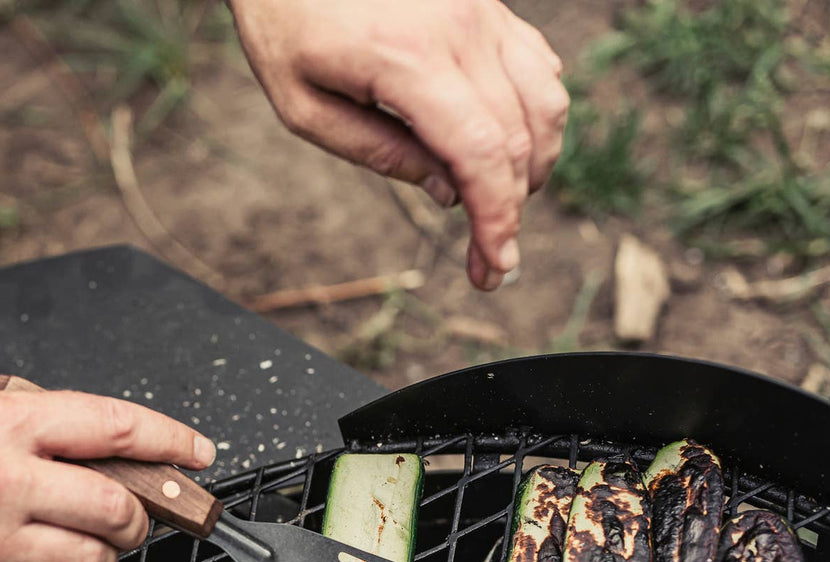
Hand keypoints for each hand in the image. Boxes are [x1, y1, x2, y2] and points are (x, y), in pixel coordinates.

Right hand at [0, 388, 216, 561]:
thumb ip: (28, 425)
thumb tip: (97, 445)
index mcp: (3, 425)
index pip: (114, 426)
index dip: (169, 440)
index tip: (194, 453)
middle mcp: (2, 482)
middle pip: (116, 507)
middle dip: (141, 516)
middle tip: (135, 516)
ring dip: (103, 555)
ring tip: (85, 543)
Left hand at [230, 0, 567, 290]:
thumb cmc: (284, 21)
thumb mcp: (303, 106)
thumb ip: (378, 152)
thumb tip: (448, 193)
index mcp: (407, 58)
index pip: (479, 153)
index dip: (496, 219)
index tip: (495, 268)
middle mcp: (460, 29)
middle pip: (518, 137)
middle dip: (512, 210)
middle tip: (492, 261)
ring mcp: (482, 9)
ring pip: (545, 100)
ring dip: (534, 166)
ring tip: (499, 205)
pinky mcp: (488, 2)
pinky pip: (538, 65)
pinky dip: (536, 115)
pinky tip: (507, 147)